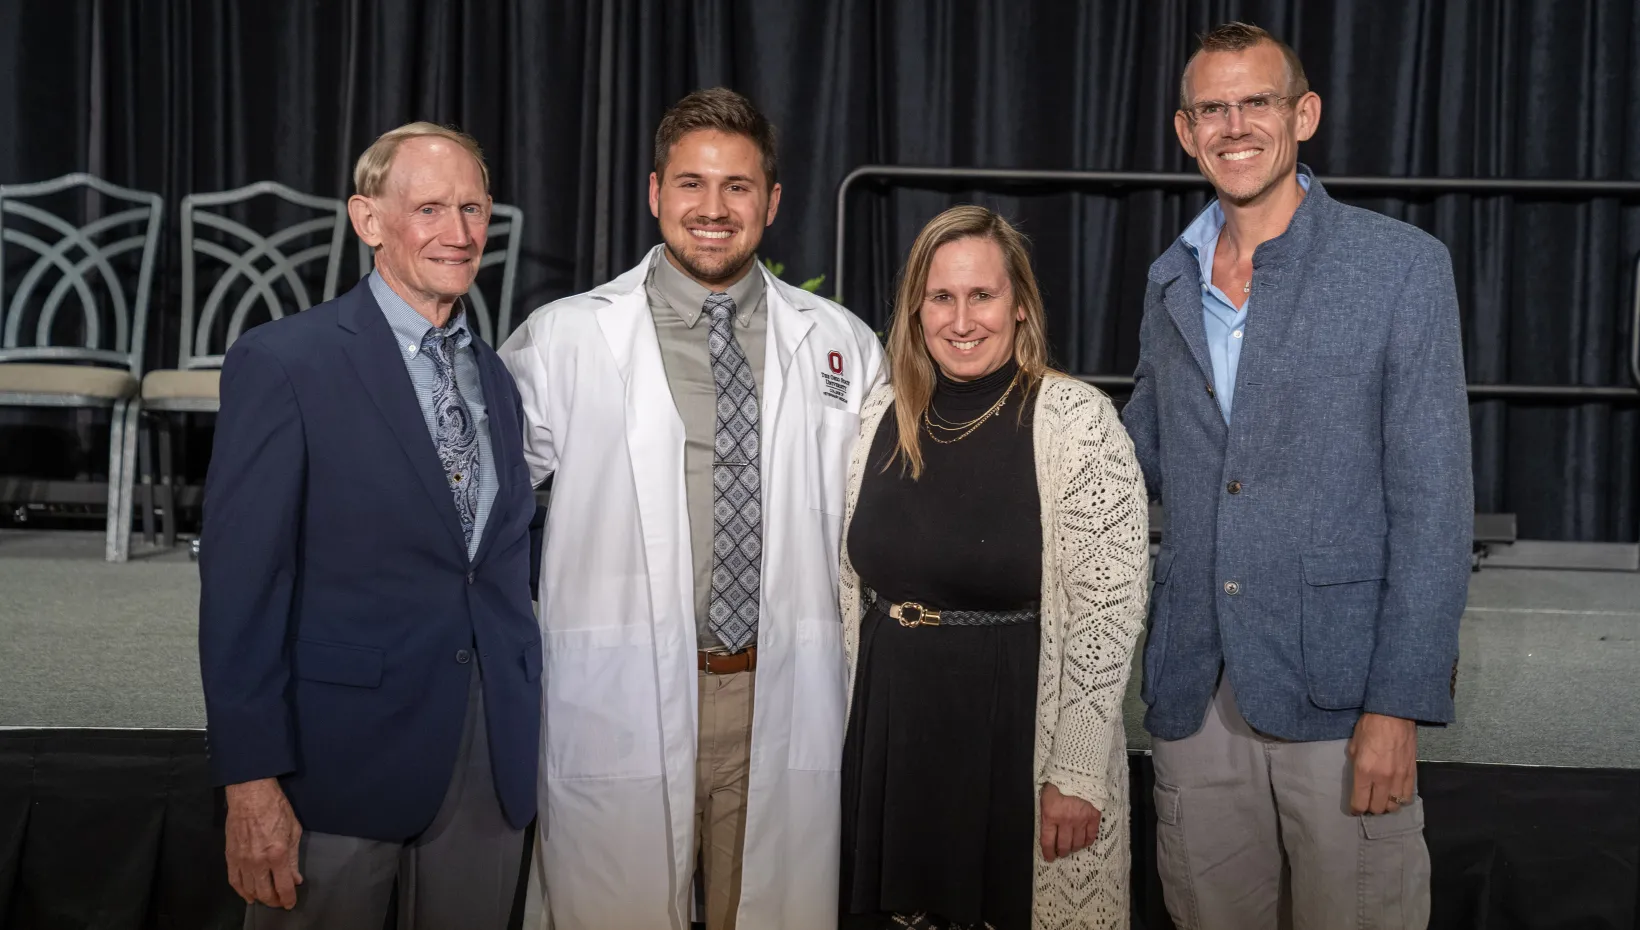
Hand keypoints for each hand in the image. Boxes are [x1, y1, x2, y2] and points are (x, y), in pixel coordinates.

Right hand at [225, 778, 303, 908]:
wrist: (250, 794)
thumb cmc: (276, 808)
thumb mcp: (294, 831)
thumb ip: (293, 858)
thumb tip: (295, 878)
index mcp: (277, 854)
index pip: (283, 886)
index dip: (288, 899)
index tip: (290, 903)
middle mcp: (258, 861)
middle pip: (265, 893)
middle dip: (274, 901)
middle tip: (280, 902)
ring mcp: (242, 860)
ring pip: (249, 890)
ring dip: (258, 898)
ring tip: (266, 899)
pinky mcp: (230, 857)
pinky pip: (234, 881)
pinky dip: (241, 891)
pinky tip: (248, 894)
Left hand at [1039, 783, 1100, 862]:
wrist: (1078, 770)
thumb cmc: (1058, 782)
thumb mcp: (1045, 797)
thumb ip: (1046, 813)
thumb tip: (1047, 829)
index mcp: (1051, 815)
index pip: (1048, 841)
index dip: (1048, 852)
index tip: (1049, 857)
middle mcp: (1066, 821)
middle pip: (1064, 845)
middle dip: (1061, 852)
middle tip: (1061, 853)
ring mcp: (1081, 820)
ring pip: (1077, 843)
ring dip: (1073, 848)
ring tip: (1072, 848)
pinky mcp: (1094, 816)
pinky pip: (1091, 835)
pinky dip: (1087, 841)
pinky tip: (1084, 842)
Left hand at [1347, 712, 1417, 815]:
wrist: (1394, 714)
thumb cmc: (1369, 726)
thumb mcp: (1353, 745)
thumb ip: (1355, 764)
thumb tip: (1359, 778)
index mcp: (1364, 771)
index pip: (1360, 802)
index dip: (1356, 809)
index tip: (1355, 809)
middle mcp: (1383, 778)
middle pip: (1378, 808)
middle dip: (1371, 809)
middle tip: (1368, 803)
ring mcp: (1399, 777)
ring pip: (1394, 805)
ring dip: (1386, 805)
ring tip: (1382, 800)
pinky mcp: (1412, 773)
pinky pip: (1407, 796)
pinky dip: (1400, 799)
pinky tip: (1395, 794)